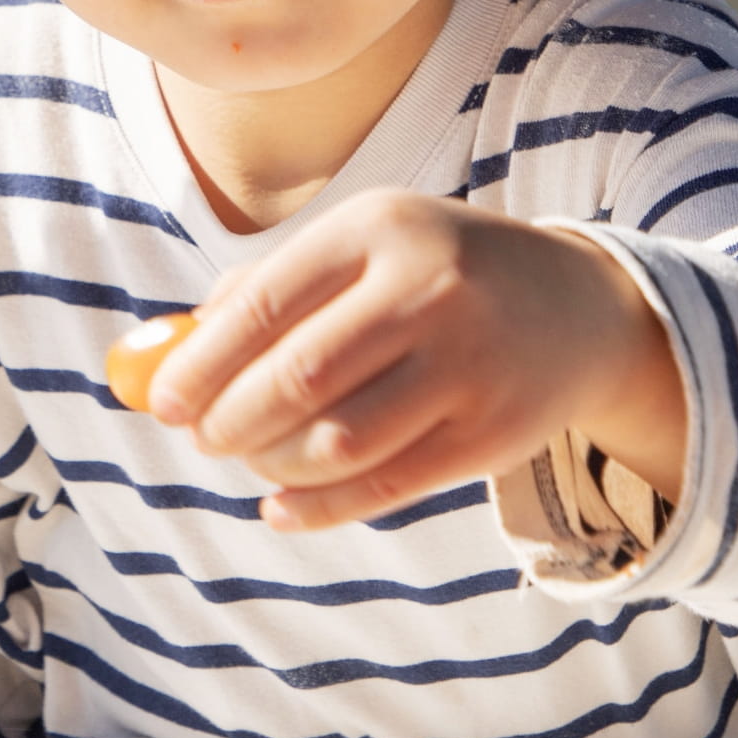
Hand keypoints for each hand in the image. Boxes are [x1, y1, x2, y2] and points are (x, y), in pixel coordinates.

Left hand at [145, 190, 686, 531]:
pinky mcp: (493, 435)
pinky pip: (383, 487)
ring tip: (253, 461)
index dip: (201, 364)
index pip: (264, 304)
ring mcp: (469, 365)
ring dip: (272, 466)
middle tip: (206, 440)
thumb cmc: (429, 276)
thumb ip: (260, 292)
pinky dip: (316, 508)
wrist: (578, 307)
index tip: (164, 404)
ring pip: (338, 442)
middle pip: (298, 378)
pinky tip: (281, 508)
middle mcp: (429, 290)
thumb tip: (160, 359)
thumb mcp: (358, 251)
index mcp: (378, 229)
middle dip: (231, 422)